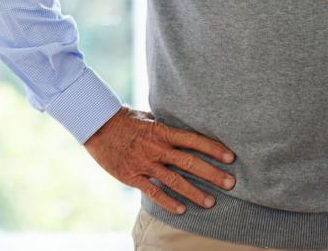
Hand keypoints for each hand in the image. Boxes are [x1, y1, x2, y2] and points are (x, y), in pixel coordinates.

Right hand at [83, 106, 236, 213]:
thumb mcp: (150, 117)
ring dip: (195, 192)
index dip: (213, 148)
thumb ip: (167, 127)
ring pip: (175, 180)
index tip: (230, 157)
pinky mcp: (133, 176)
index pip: (194, 140)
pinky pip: (154, 191)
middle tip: (231, 183)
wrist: (97, 125)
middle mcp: (157, 148)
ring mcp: (145, 163)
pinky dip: (168, 202)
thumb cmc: (126, 119)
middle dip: (212, 173)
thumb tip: (186, 128)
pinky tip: (182, 210)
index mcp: (163, 131)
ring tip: (211, 202)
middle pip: (190, 162)